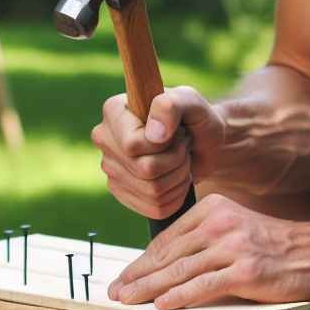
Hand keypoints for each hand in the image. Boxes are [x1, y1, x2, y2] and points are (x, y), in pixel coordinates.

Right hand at [91, 86, 224, 218]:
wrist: (205, 144)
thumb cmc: (197, 118)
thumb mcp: (192, 101)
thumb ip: (171, 105)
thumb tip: (153, 136)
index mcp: (113, 111)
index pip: (133, 145)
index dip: (164, 145)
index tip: (177, 131)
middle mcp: (104, 139)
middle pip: (144, 170)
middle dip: (176, 161)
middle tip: (184, 147)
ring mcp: (110, 168)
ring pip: (152, 191)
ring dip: (178, 178)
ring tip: (182, 160)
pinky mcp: (121, 192)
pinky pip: (154, 208)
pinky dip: (175, 196)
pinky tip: (176, 178)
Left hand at [107, 193, 309, 308]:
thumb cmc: (276, 247)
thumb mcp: (236, 229)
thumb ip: (205, 240)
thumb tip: (166, 264)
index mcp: (213, 210)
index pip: (167, 238)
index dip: (142, 261)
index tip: (124, 276)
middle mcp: (220, 223)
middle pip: (168, 254)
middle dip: (138, 276)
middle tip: (115, 292)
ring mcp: (233, 246)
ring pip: (180, 270)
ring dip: (149, 288)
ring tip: (129, 301)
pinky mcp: (246, 270)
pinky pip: (205, 285)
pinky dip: (180, 296)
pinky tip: (163, 305)